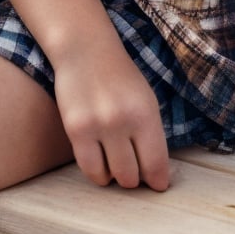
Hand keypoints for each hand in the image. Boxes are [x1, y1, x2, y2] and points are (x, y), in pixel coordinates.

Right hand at [53, 38, 169, 191]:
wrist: (85, 49)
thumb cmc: (119, 77)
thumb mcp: (145, 100)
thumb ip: (150, 134)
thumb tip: (155, 173)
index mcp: (146, 113)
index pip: (156, 164)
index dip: (158, 180)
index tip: (157, 184)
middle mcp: (122, 121)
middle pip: (133, 176)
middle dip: (136, 178)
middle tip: (134, 170)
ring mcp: (97, 126)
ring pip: (112, 177)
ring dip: (116, 177)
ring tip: (116, 163)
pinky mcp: (75, 129)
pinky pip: (89, 169)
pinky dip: (98, 173)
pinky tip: (101, 163)